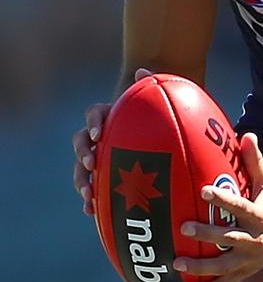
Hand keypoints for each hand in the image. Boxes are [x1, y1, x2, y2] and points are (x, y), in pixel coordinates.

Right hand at [72, 68, 150, 215]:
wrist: (162, 128)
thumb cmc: (160, 111)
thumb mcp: (159, 97)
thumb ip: (151, 85)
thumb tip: (142, 70)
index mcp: (109, 115)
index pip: (93, 114)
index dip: (93, 124)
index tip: (99, 135)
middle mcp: (100, 136)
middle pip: (80, 143)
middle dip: (82, 155)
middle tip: (92, 165)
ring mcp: (100, 157)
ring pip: (82, 168)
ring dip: (82, 180)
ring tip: (88, 195)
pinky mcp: (105, 175)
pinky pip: (93, 187)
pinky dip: (90, 199)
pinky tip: (91, 211)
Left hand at [173, 133, 262, 281]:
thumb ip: (255, 161)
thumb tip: (246, 135)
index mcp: (261, 215)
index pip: (239, 206)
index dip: (223, 198)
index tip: (204, 189)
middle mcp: (256, 240)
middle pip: (229, 238)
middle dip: (206, 234)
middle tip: (183, 226)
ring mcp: (250, 259)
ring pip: (224, 267)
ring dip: (201, 267)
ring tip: (177, 263)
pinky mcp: (246, 271)